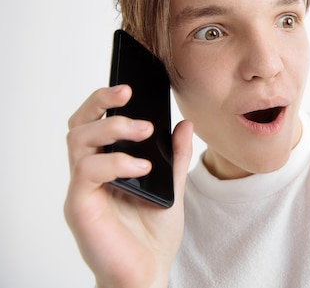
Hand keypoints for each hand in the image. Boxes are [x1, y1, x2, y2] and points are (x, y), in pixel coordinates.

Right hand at [64, 85, 192, 287]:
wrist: (148, 272)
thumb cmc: (153, 233)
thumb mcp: (173, 187)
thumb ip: (176, 157)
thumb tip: (185, 122)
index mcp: (107, 164)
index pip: (94, 122)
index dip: (105, 100)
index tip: (130, 85)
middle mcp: (89, 173)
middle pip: (79, 124)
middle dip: (100, 102)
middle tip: (127, 93)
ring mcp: (82, 189)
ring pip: (78, 141)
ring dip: (111, 128)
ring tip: (144, 129)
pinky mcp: (79, 206)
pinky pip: (87, 172)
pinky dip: (115, 162)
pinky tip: (141, 166)